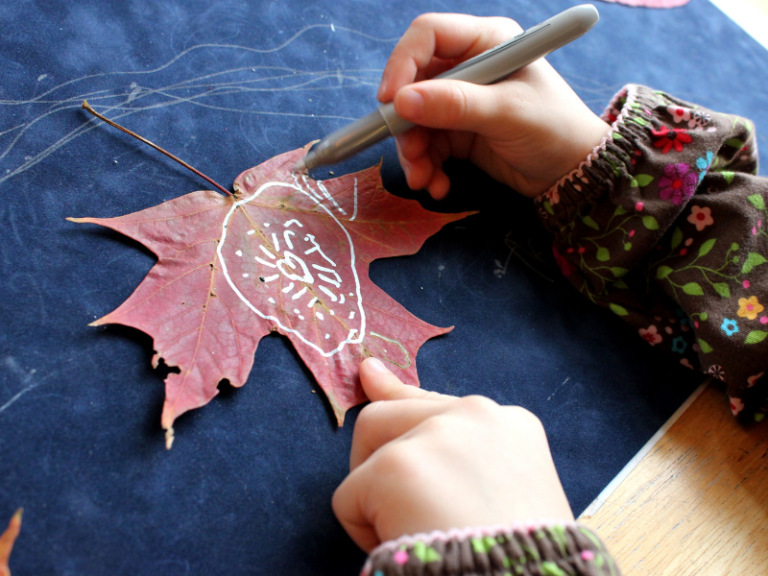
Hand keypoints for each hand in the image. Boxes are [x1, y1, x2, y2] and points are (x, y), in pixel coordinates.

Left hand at [332, 358, 572, 552]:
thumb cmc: (517, 552)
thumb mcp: (504, 488)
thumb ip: (454, 442)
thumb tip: (370, 370)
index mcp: (511, 426)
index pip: (437, 404)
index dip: (400, 399)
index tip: (371, 375)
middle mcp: (477, 415)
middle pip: (392, 412)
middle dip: (380, 455)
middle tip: (399, 507)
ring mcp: (438, 434)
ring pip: (368, 442)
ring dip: (374, 491)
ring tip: (409, 530)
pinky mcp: (398, 466)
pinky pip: (348, 496)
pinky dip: (361, 528)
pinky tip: (400, 545)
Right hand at [378, 13, 610, 199]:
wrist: (573, 173)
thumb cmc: (553, 129)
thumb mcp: (506, 113)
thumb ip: (456, 105)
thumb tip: (402, 100)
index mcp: (486, 42)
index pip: (428, 37)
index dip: (403, 64)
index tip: (390, 101)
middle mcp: (469, 67)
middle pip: (413, 84)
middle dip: (406, 123)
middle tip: (409, 154)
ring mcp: (461, 101)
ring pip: (414, 120)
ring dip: (414, 153)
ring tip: (424, 180)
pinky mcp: (457, 132)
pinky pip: (426, 146)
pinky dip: (426, 167)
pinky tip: (439, 184)